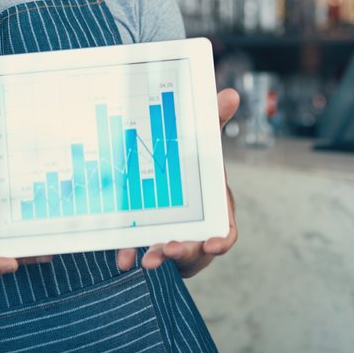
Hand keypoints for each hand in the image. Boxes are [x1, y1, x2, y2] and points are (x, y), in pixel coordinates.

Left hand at [116, 88, 239, 278]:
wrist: (167, 182)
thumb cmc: (194, 168)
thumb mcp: (201, 144)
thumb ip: (214, 122)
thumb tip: (230, 93)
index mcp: (214, 208)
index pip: (225, 230)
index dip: (222, 239)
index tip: (213, 244)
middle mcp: (197, 229)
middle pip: (196, 246)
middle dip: (184, 250)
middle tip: (169, 247)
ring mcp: (173, 239)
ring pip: (169, 254)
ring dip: (158, 257)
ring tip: (145, 260)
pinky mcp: (149, 243)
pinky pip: (142, 252)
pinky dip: (132, 254)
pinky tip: (123, 258)